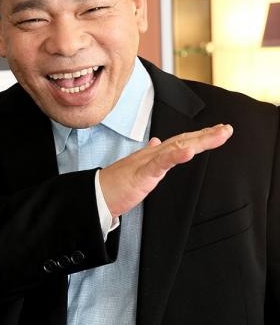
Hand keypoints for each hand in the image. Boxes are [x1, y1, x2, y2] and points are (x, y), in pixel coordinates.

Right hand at [99, 124, 232, 216]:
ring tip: (217, 135)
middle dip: (207, 135)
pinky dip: (175, 155)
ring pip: (177, 147)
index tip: (219, 131)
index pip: (181, 142)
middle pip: (184, 140)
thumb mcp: (138, 167)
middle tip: (227, 129)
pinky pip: (160, 163)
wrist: (96, 194)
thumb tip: (157, 142)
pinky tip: (188, 150)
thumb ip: (151, 156)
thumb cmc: (116, 184)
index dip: (200, 136)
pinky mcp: (141, 174)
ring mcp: (147, 162)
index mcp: (154, 155)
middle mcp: (153, 154)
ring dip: (198, 140)